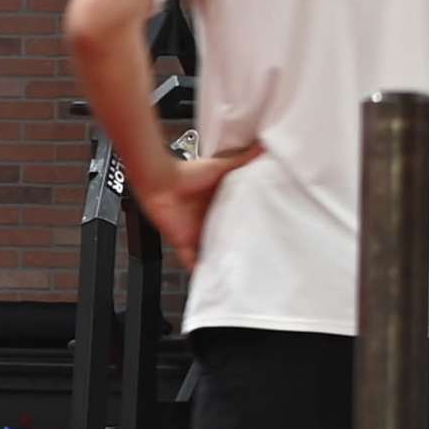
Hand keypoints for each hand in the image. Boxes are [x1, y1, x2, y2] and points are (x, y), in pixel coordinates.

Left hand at [137, 147, 258, 270]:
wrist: (160, 181)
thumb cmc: (187, 172)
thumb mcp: (224, 167)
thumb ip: (246, 159)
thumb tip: (266, 145)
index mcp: (220, 207)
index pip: (238, 224)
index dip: (251, 233)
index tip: (268, 240)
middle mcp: (209, 223)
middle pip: (227, 242)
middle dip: (240, 251)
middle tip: (260, 262)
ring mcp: (197, 235)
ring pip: (213, 255)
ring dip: (223, 263)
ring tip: (243, 275)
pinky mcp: (185, 244)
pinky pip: (193, 264)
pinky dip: (202, 274)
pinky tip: (214, 283)